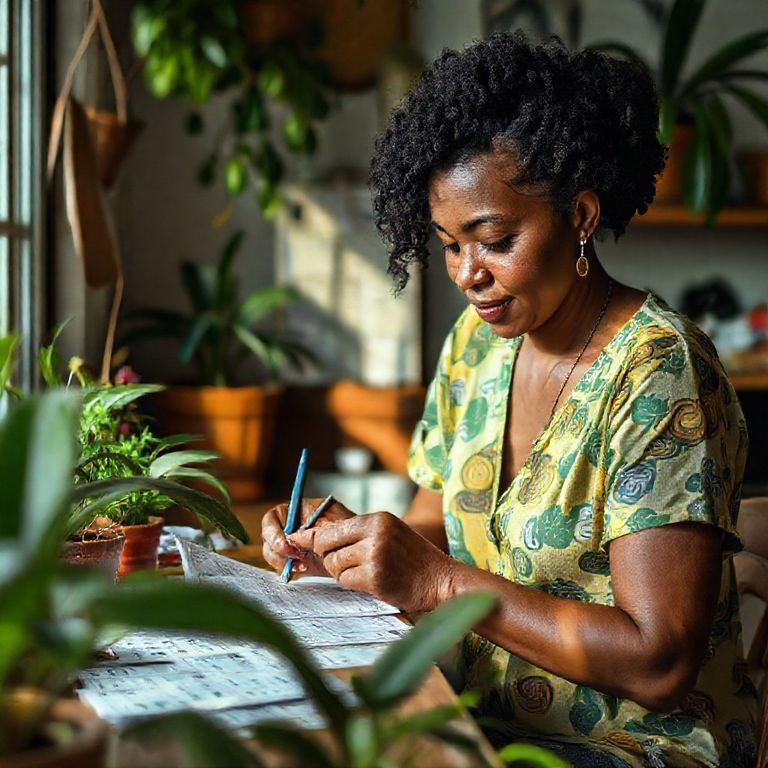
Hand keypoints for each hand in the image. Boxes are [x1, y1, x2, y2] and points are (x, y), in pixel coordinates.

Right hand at [261, 497, 353, 577]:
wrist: (355, 545)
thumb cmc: (346, 526)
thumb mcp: (334, 519)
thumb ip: (313, 526)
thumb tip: (294, 536)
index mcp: (294, 511)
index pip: (271, 518)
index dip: (273, 532)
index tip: (285, 544)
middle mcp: (288, 528)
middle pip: (267, 540)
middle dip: (278, 551)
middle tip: (296, 557)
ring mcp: (289, 546)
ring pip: (272, 555)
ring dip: (284, 562)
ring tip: (303, 564)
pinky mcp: (293, 561)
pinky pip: (283, 568)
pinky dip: (290, 571)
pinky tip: (304, 569)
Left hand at [288, 511, 453, 614]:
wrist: (440, 580)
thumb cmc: (413, 558)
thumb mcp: (389, 533)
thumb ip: (359, 533)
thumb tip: (316, 538)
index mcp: (377, 519)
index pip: (332, 527)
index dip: (311, 537)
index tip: (294, 541)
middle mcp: (375, 533)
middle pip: (326, 545)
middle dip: (328, 557)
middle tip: (343, 563)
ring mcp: (375, 555)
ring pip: (334, 565)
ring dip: (342, 572)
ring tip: (363, 573)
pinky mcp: (375, 578)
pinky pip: (345, 581)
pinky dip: (352, 584)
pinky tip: (371, 582)